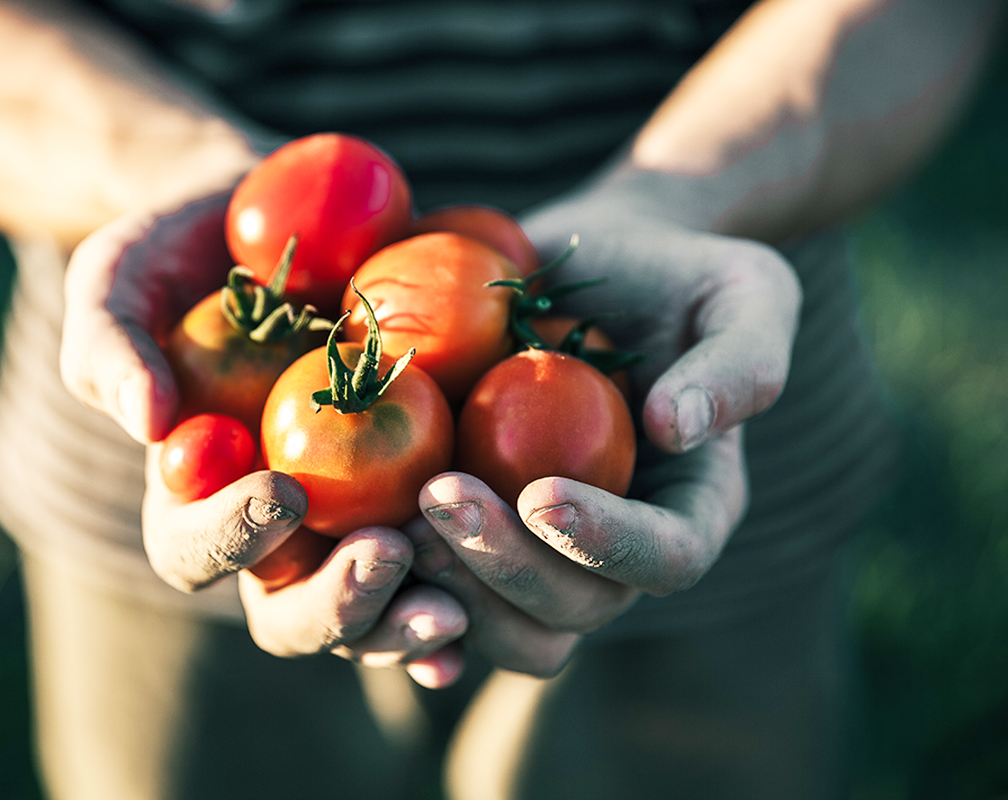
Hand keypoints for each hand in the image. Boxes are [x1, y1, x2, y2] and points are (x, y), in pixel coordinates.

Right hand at [60, 196, 466, 684]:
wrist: (273, 225)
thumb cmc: (181, 253)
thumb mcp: (119, 275)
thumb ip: (108, 344)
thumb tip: (146, 422)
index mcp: (195, 497)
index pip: (193, 550)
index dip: (233, 539)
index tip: (284, 491)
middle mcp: (273, 530)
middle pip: (289, 612)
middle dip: (337, 602)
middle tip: (390, 553)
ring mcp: (349, 518)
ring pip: (373, 608)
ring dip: (410, 616)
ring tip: (459, 598)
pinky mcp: (416, 491)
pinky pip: (443, 563)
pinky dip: (470, 592)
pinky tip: (498, 604)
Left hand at [409, 202, 800, 675]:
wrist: (596, 267)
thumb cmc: (677, 275)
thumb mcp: (742, 290)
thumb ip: (740, 358)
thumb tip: (681, 427)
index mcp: (690, 506)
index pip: (667, 557)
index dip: (607, 545)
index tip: (541, 493)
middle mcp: (618, 548)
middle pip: (576, 607)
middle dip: (507, 566)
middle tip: (439, 498)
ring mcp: (546, 547)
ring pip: (508, 622)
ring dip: (451, 587)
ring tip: (396, 519)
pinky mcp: (485, 530)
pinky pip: (448, 592)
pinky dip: (406, 590)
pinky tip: (363, 553)